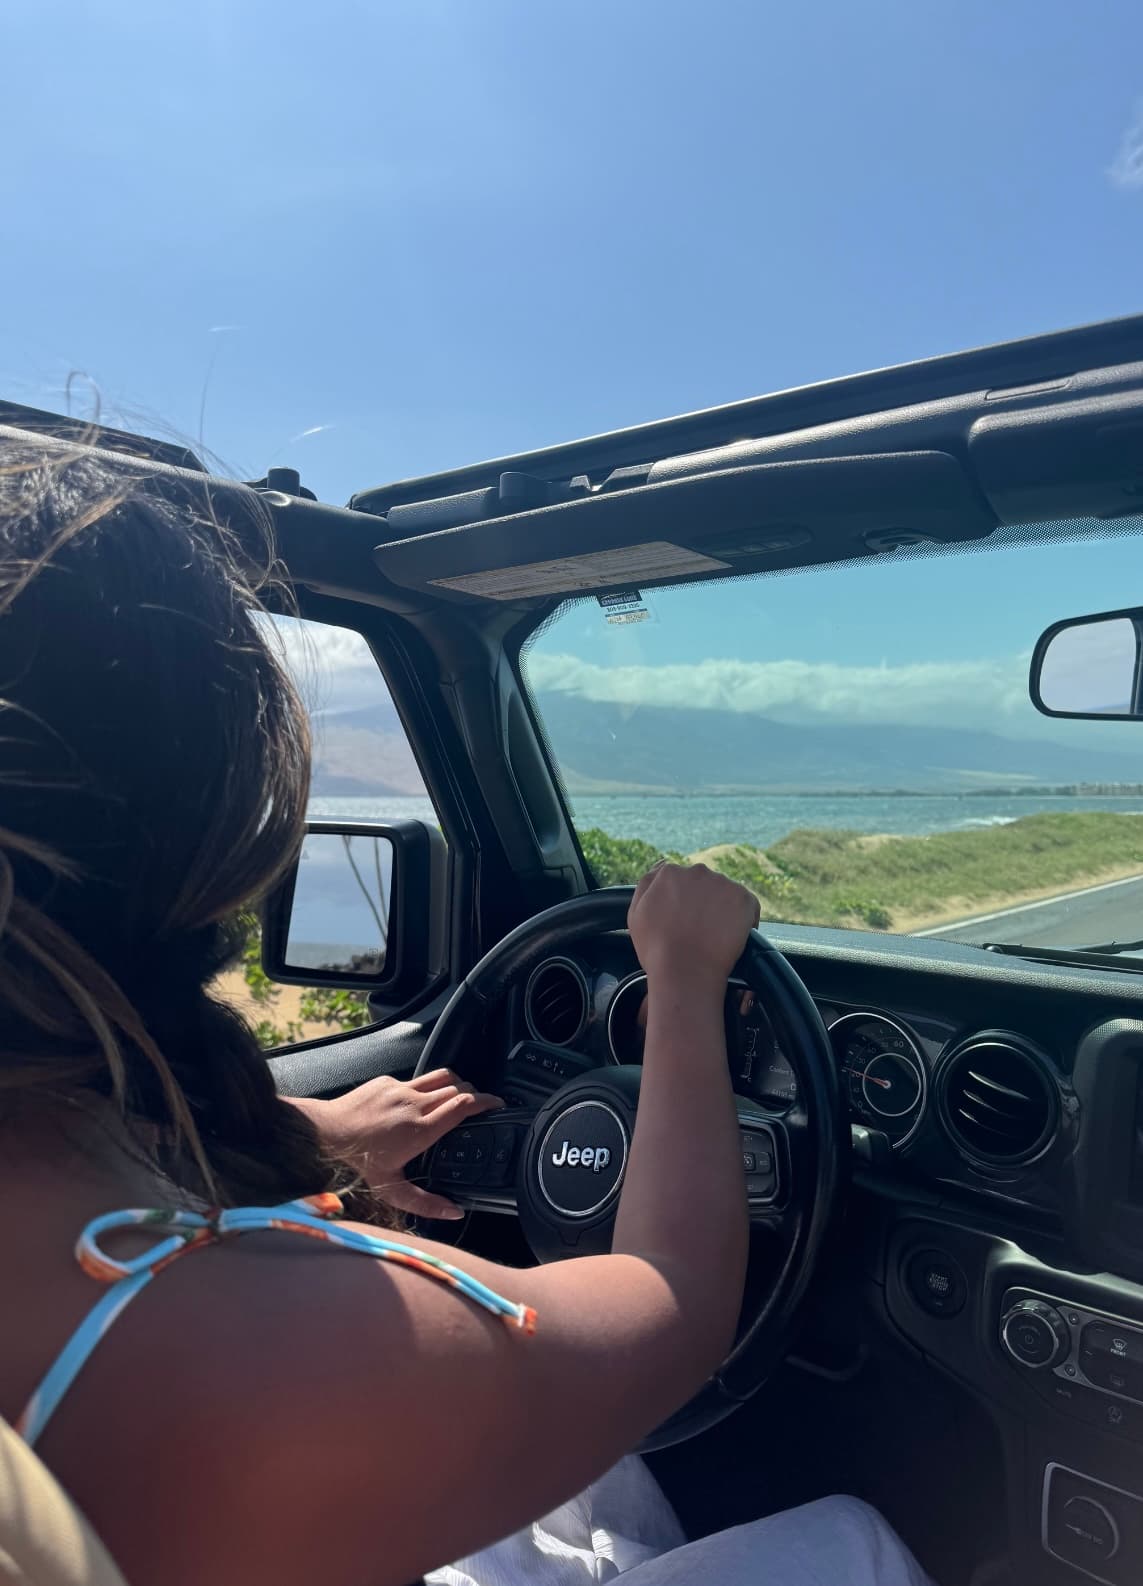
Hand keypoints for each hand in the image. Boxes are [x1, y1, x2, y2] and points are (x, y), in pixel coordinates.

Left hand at [292, 1070, 502, 1220]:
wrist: (323, 1134)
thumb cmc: (357, 1165)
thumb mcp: (392, 1190)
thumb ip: (425, 1203)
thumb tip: (455, 1212)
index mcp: (421, 1129)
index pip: (464, 1104)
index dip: (486, 1102)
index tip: (498, 1104)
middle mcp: (414, 1103)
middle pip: (458, 1087)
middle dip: (474, 1094)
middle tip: (479, 1107)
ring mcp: (400, 1088)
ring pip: (442, 1076)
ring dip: (456, 1084)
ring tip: (459, 1097)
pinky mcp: (387, 1080)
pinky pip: (416, 1079)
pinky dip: (426, 1088)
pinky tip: (420, 1103)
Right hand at [627, 862, 759, 993]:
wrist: (685, 972)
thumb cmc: (657, 948)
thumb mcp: (636, 913)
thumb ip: (647, 883)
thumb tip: (662, 864)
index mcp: (670, 873)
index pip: (682, 882)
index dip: (684, 905)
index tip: (685, 923)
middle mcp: (697, 871)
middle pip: (704, 885)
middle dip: (703, 904)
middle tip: (699, 932)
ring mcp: (722, 883)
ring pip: (725, 894)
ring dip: (723, 910)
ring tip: (715, 937)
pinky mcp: (744, 898)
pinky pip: (747, 905)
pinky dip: (743, 920)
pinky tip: (731, 938)